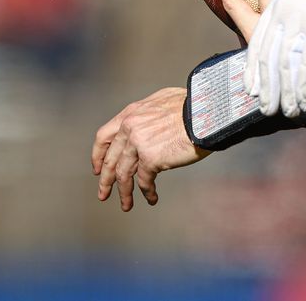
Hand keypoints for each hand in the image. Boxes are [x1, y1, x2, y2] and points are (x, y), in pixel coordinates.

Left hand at [91, 87, 208, 210]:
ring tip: (126, 205)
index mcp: (131, 113)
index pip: (104, 136)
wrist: (207, 112)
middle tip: (103, 193)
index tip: (98, 168)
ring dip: (124, 192)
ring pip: (123, 174)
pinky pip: (144, 180)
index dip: (99, 155)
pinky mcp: (151, 159)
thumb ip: (149, 114)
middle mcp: (130, 128)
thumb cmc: (194, 105)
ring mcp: (139, 144)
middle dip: (105, 179)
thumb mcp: (164, 101)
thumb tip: (150, 126)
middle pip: (110, 159)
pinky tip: (152, 198)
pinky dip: (147, 192)